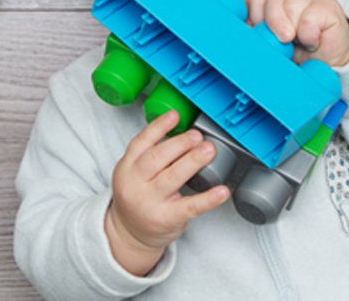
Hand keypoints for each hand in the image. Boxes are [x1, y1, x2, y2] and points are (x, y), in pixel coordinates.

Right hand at [105, 110, 230, 275]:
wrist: (130, 234)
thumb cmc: (137, 198)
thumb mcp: (132, 174)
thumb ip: (148, 155)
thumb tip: (181, 133)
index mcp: (126, 168)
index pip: (141, 143)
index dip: (159, 127)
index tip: (176, 116)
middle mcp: (135, 184)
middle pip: (157, 158)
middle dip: (180, 144)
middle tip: (198, 136)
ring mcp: (150, 202)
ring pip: (172, 178)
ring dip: (192, 161)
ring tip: (208, 150)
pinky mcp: (167, 219)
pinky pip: (190, 207)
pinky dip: (208, 199)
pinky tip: (221, 191)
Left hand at [248, 0, 348, 66]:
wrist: (331, 61)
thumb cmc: (299, 53)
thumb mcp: (273, 46)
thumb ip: (260, 37)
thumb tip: (245, 39)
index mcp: (271, 3)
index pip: (255, 2)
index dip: (256, 21)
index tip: (264, 38)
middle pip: (271, 1)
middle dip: (274, 26)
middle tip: (284, 41)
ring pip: (291, 8)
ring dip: (294, 33)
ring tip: (301, 42)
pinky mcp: (327, 6)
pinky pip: (309, 20)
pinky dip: (309, 36)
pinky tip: (313, 41)